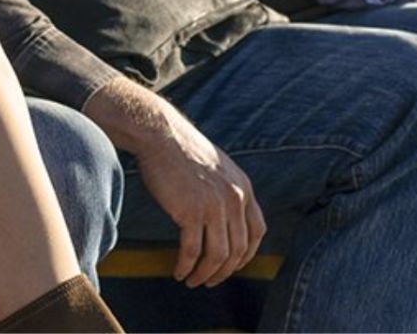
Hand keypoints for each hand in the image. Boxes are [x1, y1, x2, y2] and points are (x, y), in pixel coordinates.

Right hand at [131, 103, 264, 287]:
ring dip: (205, 274)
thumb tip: (227, 217)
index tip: (231, 265)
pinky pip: (192, 250)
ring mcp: (213, 205)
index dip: (246, 255)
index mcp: (244, 188)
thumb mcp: (218, 168)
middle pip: (237, 250)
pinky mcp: (190, 211)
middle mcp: (234, 198)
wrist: (160, 135)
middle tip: (209, 281)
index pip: (257, 232)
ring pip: (216, 255)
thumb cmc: (182, 151)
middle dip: (223, 272)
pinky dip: (186, 266)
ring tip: (192, 280)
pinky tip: (179, 271)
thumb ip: (228, 191)